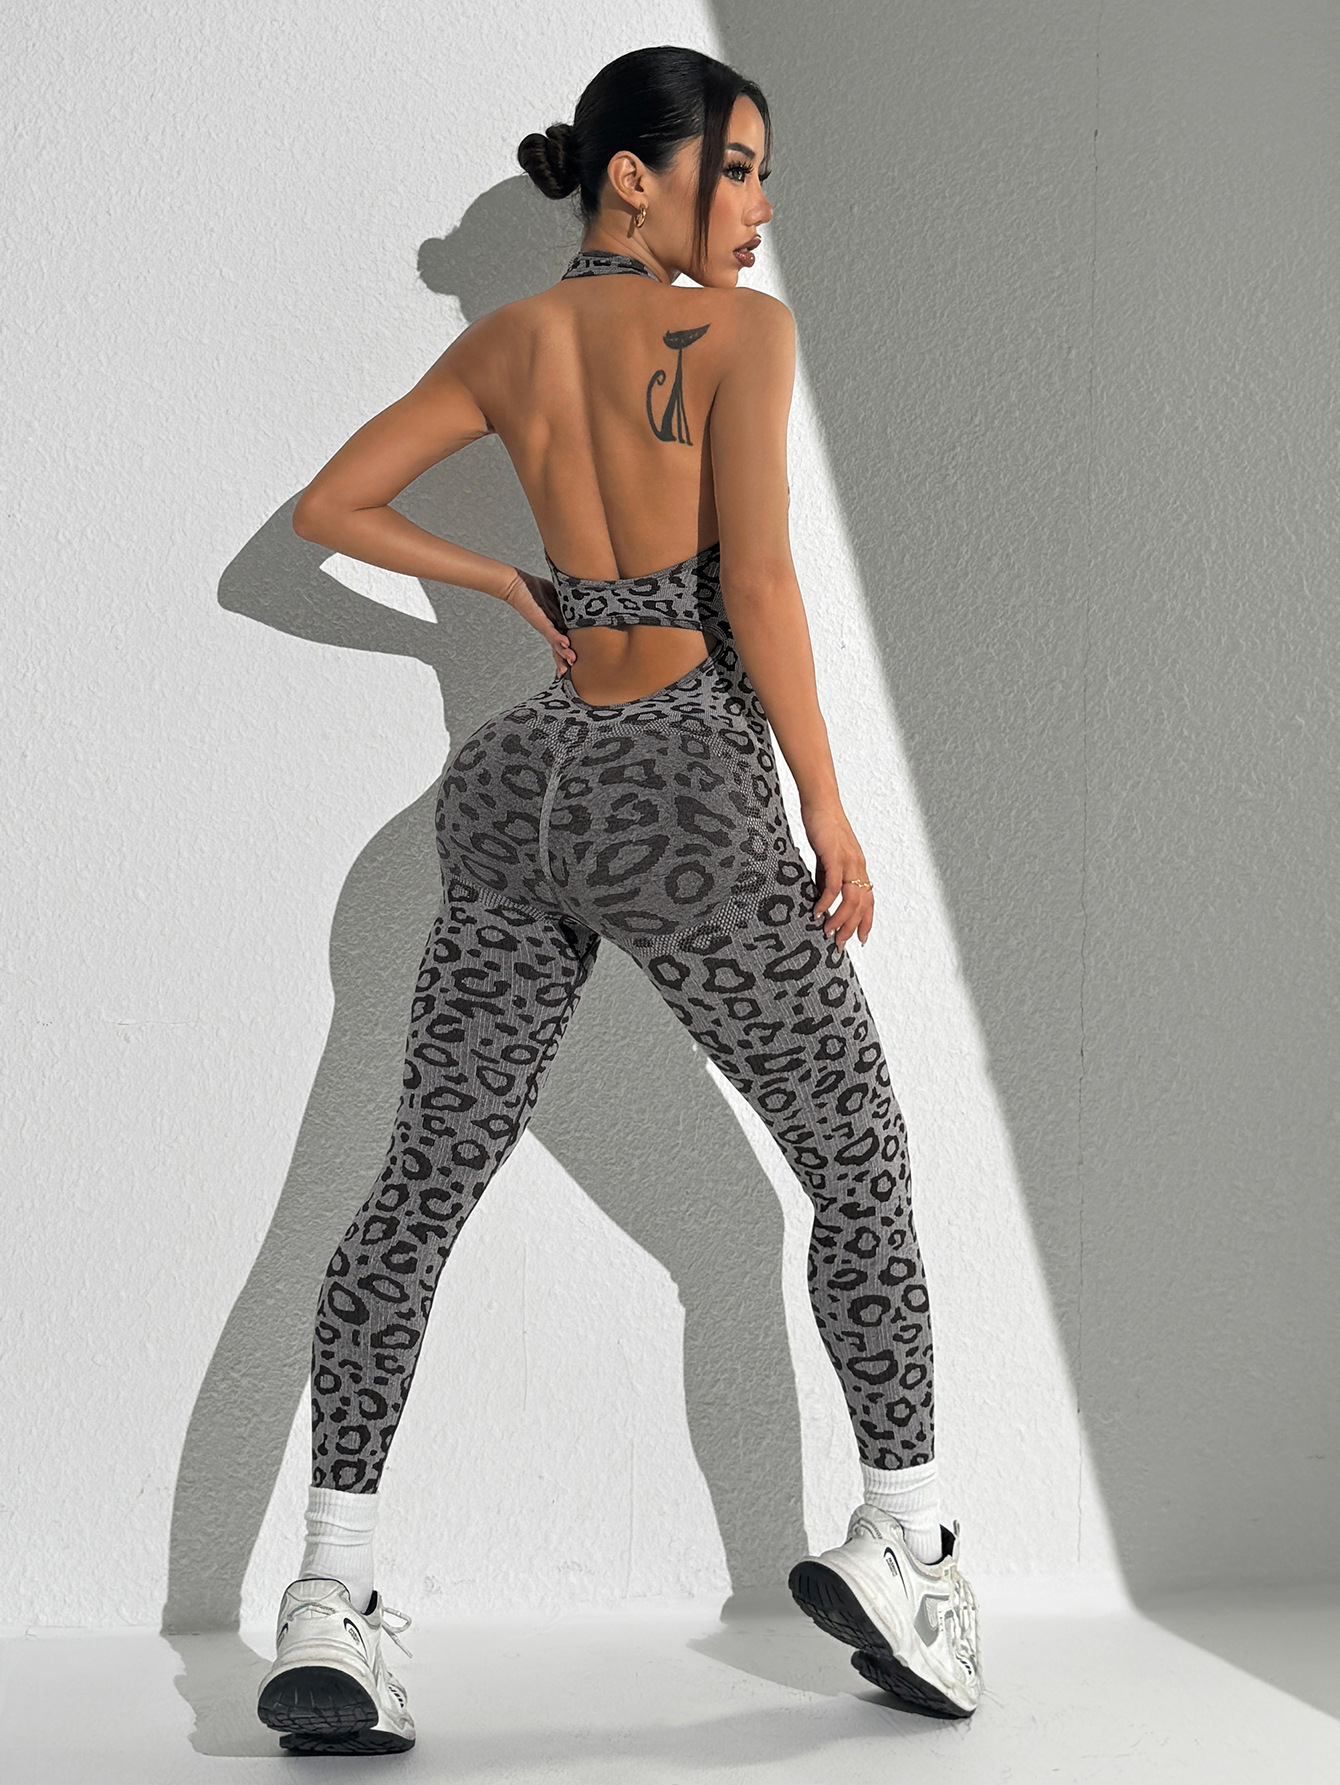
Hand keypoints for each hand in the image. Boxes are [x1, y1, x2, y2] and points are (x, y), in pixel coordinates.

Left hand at [498, 567, 577, 677]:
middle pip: (559, 648)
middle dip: (564, 661)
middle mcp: (550, 628)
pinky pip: (551, 631)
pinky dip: (558, 638)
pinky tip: (565, 645)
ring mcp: (544, 625)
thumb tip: (582, 598)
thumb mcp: (557, 597)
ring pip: (555, 644)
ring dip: (563, 654)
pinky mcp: (540, 620)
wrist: (515, 585)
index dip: (568, 654)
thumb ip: (568, 601)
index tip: (573, 666)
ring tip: (571, 662)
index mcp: (555, 624)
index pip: (564, 642)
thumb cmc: (533, 589)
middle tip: (569, 673)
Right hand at [802, 800, 874, 947]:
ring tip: (829, 933)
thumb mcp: (827, 859)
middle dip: (852, 928)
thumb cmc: (823, 829)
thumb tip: (824, 899)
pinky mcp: (834, 855)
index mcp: (858, 868)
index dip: (866, 921)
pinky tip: (819, 913)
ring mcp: (849, 861)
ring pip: (852, 899)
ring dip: (841, 920)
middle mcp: (858, 867)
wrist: (821, 804)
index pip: (868, 900)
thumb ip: (827, 878)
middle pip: (862, 905)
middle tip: (840, 944)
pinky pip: (834, 885)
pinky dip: (827, 902)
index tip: (860, 939)